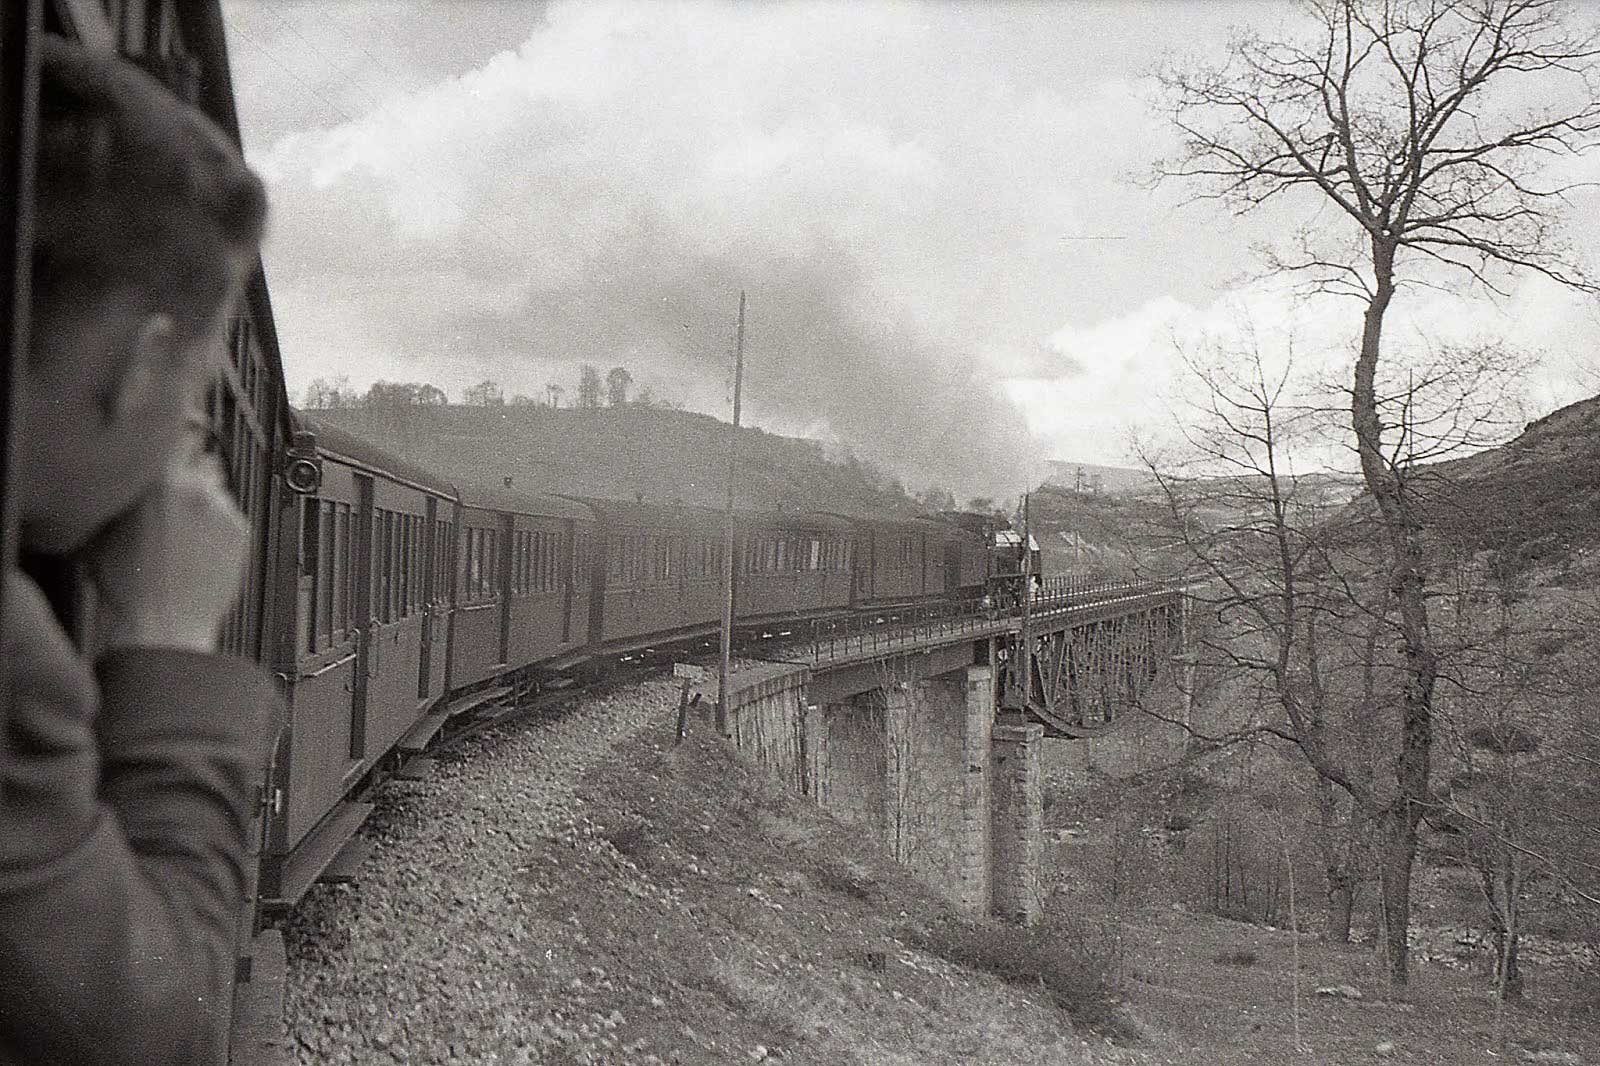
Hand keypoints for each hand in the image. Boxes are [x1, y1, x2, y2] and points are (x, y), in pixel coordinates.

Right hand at [84, 445, 249, 652]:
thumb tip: (131, 471)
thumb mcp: (106, 525)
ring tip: (183, 531)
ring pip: (217, 487)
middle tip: (174, 495)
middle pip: (200, 457)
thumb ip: (126, 488)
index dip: (175, 436)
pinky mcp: (241, 530)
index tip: (174, 437)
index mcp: (160, 479)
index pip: (177, 432)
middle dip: (189, 469)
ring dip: (204, 499)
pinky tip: (198, 547)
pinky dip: (218, 524)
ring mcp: (222, 509)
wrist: (162, 622)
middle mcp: (195, 488)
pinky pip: (230, 515)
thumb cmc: (126, 583)